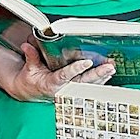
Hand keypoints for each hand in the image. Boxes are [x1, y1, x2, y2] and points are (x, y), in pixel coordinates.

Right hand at [0, 41, 114, 102]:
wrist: (30, 92)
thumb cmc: (30, 80)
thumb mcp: (28, 69)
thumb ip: (31, 57)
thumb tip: (27, 46)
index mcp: (51, 84)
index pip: (65, 76)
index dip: (76, 69)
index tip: (87, 62)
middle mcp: (63, 89)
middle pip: (83, 82)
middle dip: (97, 74)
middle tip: (109, 66)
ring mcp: (70, 91)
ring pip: (89, 85)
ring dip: (102, 76)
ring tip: (112, 67)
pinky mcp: (75, 90)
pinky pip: (90, 86)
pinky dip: (100, 80)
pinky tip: (109, 73)